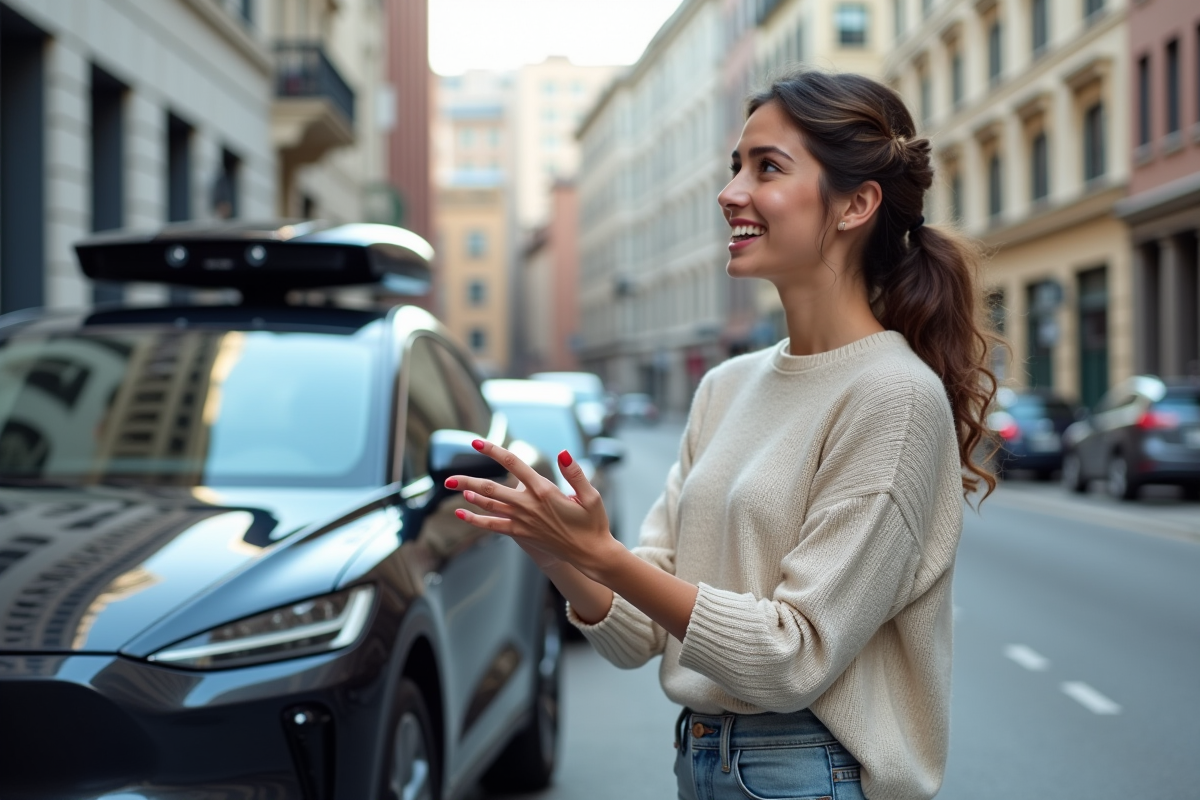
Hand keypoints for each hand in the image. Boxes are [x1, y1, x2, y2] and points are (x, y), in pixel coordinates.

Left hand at [445, 439, 620, 580]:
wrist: (590, 554)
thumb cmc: (593, 523)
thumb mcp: (591, 495)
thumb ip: (575, 473)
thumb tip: (563, 453)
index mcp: (545, 491)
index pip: (515, 465)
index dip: (494, 451)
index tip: (476, 442)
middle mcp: (530, 506)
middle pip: (492, 489)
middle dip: (468, 481)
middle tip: (449, 477)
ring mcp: (523, 521)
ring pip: (489, 506)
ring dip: (469, 496)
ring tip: (452, 487)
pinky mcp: (522, 534)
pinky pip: (493, 526)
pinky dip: (476, 520)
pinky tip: (462, 514)